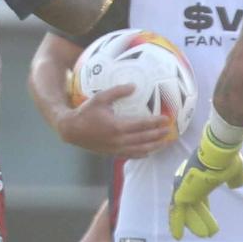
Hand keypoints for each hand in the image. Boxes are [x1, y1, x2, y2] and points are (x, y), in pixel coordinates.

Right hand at [56, 84, 177, 157]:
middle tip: (171, 131)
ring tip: (166, 143)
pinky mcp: (113, 153)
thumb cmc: (85, 112)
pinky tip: (150, 151)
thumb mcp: (100, 98)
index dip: (156, 122)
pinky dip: (142, 153)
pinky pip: (131, 155)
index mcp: (118, 126)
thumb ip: (117, 92)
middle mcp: (119, 140)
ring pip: (140, 149)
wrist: (71, 130)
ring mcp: (116, 148)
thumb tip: (133, 86)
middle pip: (145, 138)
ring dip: (155, 146)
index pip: (142, 125)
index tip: (167, 119)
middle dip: (159, 135)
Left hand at [168, 127, 242, 239]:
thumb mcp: (235, 171)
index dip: (204, 207)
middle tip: (206, 232)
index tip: (208, 213)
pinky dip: (177, 224)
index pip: (200, 196)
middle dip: (200, 218)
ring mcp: (184, 189)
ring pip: (186, 211)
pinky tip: (178, 236)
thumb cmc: (226, 161)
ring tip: (203, 235)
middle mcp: (189, 183)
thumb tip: (238, 183)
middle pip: (194, 205)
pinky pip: (177, 213)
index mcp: (200, 177)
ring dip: (193, 224)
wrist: (218, 156)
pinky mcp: (180, 195)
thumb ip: (237, 178)